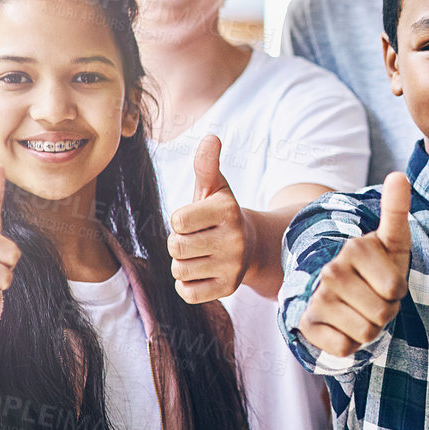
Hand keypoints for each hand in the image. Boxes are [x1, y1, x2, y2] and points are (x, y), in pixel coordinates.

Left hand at [168, 135, 249, 303]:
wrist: (252, 245)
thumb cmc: (221, 214)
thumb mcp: (215, 188)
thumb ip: (207, 164)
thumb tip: (211, 137)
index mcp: (227, 211)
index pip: (177, 222)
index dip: (179, 221)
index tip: (194, 220)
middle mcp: (234, 239)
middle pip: (176, 247)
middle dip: (179, 243)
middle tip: (195, 239)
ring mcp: (232, 266)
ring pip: (179, 270)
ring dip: (183, 263)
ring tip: (200, 255)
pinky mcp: (228, 289)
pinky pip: (187, 292)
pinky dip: (188, 284)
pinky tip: (203, 272)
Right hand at [297, 173, 410, 357]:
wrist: (342, 292)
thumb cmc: (376, 267)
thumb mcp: (392, 240)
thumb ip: (396, 209)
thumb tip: (398, 175)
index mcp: (355, 248)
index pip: (395, 289)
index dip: (398, 292)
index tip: (386, 281)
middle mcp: (331, 271)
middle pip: (382, 314)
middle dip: (386, 312)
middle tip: (374, 299)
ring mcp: (316, 298)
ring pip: (365, 333)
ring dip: (370, 329)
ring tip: (361, 311)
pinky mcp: (307, 324)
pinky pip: (344, 348)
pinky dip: (350, 344)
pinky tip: (343, 326)